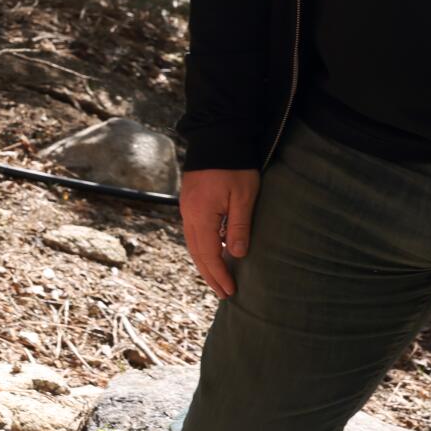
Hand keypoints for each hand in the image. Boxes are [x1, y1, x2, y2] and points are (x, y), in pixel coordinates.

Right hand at [179, 167, 259, 297]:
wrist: (217, 137)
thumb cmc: (234, 166)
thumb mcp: (243, 196)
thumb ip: (239, 226)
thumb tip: (236, 255)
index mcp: (200, 215)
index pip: (208, 253)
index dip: (219, 274)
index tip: (230, 291)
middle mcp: (188, 214)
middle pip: (196, 252)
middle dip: (210, 274)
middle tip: (223, 293)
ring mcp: (187, 207)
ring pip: (193, 243)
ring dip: (205, 263)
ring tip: (218, 278)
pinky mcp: (191, 201)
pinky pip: (194, 232)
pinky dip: (204, 247)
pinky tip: (216, 252)